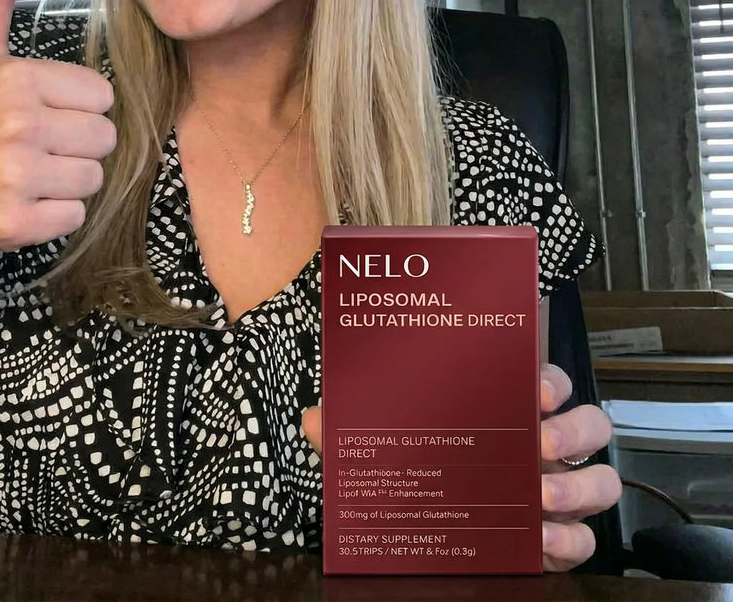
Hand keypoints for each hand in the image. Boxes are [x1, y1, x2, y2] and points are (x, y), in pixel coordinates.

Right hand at [0, 0, 115, 256]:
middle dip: (76, 147)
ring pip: (93, 178)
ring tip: (25, 176)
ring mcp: (14, 176)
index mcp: (15, 79)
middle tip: (32, 150)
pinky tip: (19, 204)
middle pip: (105, 138)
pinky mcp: (13, 223)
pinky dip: (53, 218)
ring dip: (66, 183)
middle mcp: (16, 124)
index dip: (76, 109)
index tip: (39, 116)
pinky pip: (74, 217)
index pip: (102, 96)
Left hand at [302, 362, 622, 573]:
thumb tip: (317, 418)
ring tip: (543, 495)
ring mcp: (554, 491)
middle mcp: (539, 445)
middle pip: (587, 425)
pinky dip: (571, 540)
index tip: (531, 386)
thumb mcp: (377, 440)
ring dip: (581, 486)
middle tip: (541, 440)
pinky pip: (584, 540)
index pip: (545, 380)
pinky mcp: (555, 539)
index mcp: (504, 408)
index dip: (548, 378)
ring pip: (600, 481)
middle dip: (574, 428)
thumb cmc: (409, 467)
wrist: (414, 530)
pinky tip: (541, 539)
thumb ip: (348, 426)